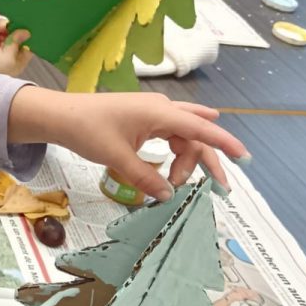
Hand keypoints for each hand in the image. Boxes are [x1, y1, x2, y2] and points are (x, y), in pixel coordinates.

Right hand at [0, 23, 31, 76]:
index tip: (27, 26)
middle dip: (13, 29)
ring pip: (3, 31)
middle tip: (10, 26)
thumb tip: (27, 32)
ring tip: (0, 29)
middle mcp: (8, 53)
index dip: (27, 36)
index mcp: (18, 60)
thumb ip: (17, 41)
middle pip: (15, 36)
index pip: (27, 46)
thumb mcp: (9, 56)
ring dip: (2, 28)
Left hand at [9, 90, 248, 200]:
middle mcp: (161, 109)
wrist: (61, 116)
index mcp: (159, 112)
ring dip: (185, 161)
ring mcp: (153, 113)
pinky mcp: (144, 120)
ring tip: (174, 185)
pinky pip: (170, 136)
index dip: (224, 143)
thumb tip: (167, 196)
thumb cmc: (87, 130)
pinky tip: (180, 165)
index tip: (244, 157)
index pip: (201, 127)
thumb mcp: (117, 158)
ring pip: (183, 136)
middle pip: (195, 135)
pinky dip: (175, 153)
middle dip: (207, 161)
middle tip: (218, 188)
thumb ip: (145, 178)